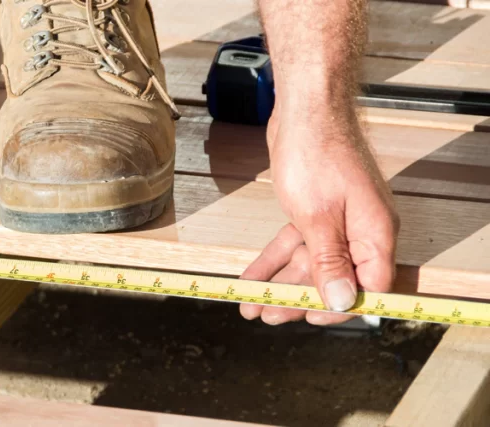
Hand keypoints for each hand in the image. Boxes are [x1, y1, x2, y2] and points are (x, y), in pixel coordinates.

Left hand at [240, 109, 398, 324]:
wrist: (305, 109)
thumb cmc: (315, 154)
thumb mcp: (317, 217)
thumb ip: (330, 262)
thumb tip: (344, 300)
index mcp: (374, 234)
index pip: (368, 287)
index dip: (339, 307)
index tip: (309, 320)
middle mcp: (362, 231)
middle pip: (333, 278)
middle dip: (297, 299)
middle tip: (267, 316)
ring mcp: (340, 221)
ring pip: (310, 263)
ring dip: (280, 284)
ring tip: (250, 305)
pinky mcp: (319, 212)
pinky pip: (297, 243)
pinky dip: (274, 260)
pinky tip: (251, 278)